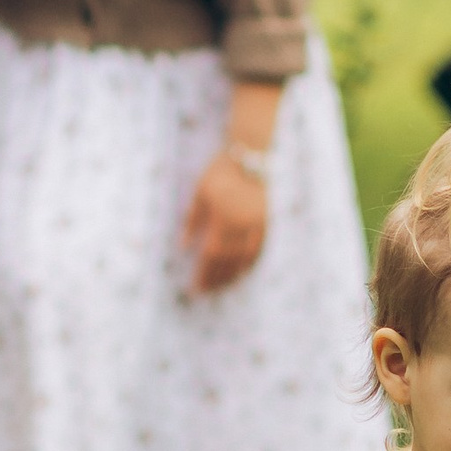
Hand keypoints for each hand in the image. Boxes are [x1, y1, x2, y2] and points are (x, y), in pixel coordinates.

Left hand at [182, 151, 267, 294]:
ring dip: (233, 275)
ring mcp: (257, 224)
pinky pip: (260, 248)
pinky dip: (251, 262)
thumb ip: (192, 221)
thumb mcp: (199, 193)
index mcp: (223, 218)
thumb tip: (183, 247)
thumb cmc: (219, 172)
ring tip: (223, 287)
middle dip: (217, 278)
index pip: (212, 254)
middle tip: (208, 293)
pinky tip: (243, 272)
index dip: (204, 273)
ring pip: (245, 257)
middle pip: (228, 260)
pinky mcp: (267, 221)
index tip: (196, 287)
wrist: (250, 157)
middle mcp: (242, 224)